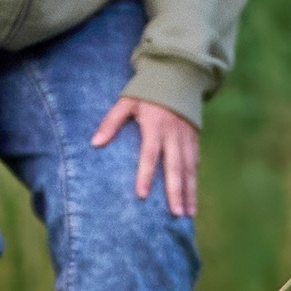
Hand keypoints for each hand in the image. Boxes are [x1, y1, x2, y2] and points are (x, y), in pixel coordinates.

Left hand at [91, 96, 198, 217]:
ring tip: (189, 214)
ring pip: (189, 169)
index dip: (145, 175)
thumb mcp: (126, 102)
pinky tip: (193, 196)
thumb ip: (111, 122)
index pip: (149, 155)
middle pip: (175, 168)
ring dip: (190, 192)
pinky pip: (195, 162)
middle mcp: (173, 134)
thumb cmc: (147, 91)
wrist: (177, 76)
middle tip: (176, 214)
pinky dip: (194, 179)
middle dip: (176, 192)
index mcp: (155, 126)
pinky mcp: (194, 138)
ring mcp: (186, 138)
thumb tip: (95, 143)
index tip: (142, 195)